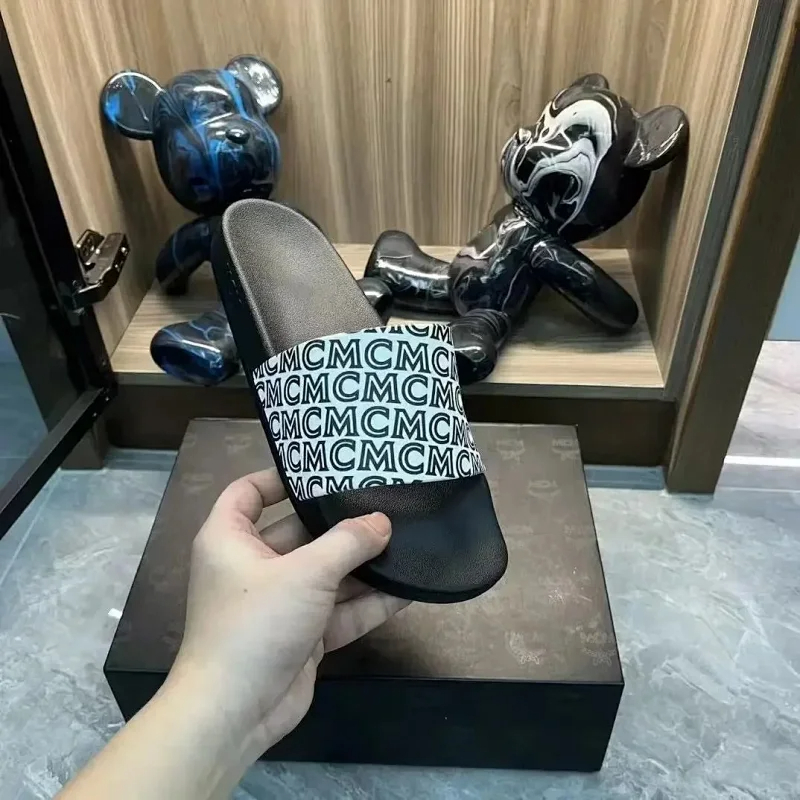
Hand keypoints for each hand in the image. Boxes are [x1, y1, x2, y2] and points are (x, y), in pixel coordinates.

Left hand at [169, 468, 409, 759]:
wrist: (235, 713)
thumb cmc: (255, 624)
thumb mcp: (304, 574)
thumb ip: (347, 543)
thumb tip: (382, 522)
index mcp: (230, 539)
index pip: (248, 492)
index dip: (279, 477)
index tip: (321, 468)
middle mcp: (253, 566)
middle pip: (300, 533)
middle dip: (341, 523)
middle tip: (385, 502)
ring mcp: (280, 603)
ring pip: (326, 574)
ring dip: (362, 564)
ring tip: (407, 541)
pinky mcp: (303, 635)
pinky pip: (340, 611)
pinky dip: (369, 603)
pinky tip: (408, 589)